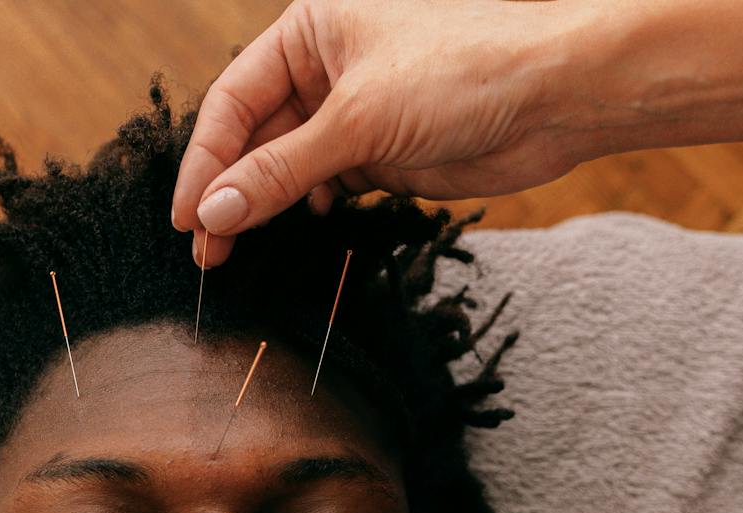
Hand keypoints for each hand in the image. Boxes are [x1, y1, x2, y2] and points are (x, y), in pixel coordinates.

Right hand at [170, 0, 589, 266]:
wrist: (555, 97)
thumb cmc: (462, 72)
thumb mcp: (359, 120)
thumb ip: (282, 170)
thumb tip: (215, 211)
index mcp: (309, 31)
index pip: (232, 100)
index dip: (205, 160)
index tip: (186, 218)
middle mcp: (324, 68)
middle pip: (254, 137)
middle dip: (229, 191)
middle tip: (207, 252)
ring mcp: (353, 114)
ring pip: (286, 167)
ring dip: (263, 208)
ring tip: (237, 252)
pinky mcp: (381, 154)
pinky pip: (324, 187)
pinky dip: (308, 210)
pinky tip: (306, 227)